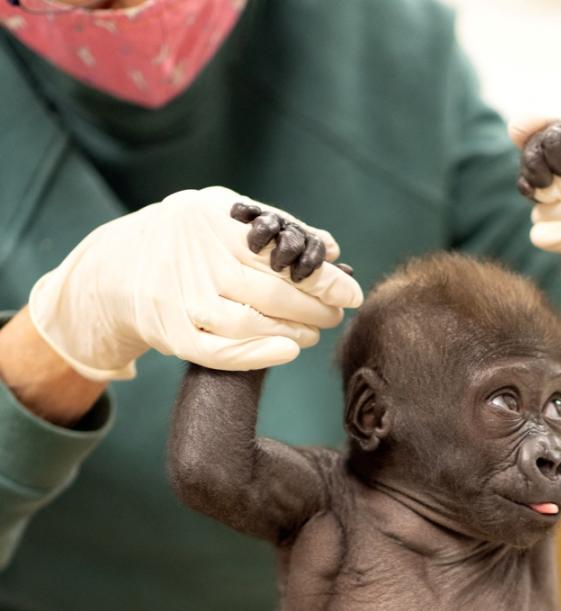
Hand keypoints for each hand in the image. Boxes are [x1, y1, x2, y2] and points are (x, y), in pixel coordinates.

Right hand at [28, 186, 363, 381]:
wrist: (120, 266)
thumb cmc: (190, 239)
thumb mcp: (225, 214)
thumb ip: (278, 228)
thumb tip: (332, 250)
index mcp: (209, 219)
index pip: (279, 254)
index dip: (321, 278)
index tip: (351, 292)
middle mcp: (192, 257)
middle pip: (268, 292)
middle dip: (313, 307)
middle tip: (336, 314)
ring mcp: (178, 299)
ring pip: (248, 324)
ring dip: (292, 332)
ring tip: (314, 331)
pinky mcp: (169, 334)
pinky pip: (220, 352)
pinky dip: (259, 355)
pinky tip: (289, 351)